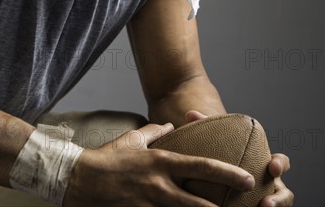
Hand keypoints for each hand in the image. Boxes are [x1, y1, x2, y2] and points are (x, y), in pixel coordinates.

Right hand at [63, 122, 255, 206]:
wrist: (77, 179)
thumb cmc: (107, 158)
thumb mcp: (132, 139)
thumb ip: (155, 132)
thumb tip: (171, 125)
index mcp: (161, 162)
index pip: (202, 166)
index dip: (228, 173)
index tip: (247, 178)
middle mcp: (159, 186)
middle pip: (200, 204)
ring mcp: (149, 206)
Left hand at [184, 110, 293, 206]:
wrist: (212, 176)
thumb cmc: (218, 154)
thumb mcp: (214, 142)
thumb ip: (206, 127)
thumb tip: (190, 114)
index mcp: (263, 164)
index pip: (281, 162)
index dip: (281, 164)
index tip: (273, 167)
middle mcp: (267, 184)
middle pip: (284, 193)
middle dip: (281, 198)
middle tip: (267, 203)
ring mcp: (262, 198)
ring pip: (276, 206)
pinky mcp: (253, 206)